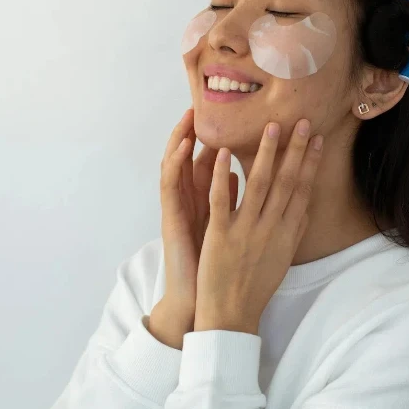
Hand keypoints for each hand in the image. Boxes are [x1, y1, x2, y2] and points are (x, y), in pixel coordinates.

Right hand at [154, 108, 237, 344]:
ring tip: (188, 117)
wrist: (201, 301)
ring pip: (176, 168)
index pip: (209, 163)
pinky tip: (184, 148)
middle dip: (194, 133)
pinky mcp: (172, 220)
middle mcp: (189, 203)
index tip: (225, 116)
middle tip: (199, 106)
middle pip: (190, 160)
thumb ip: (227, 200)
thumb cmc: (214, 266)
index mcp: (204, 203)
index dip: (217, 139)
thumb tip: (236, 175)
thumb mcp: (226, 227)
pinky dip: (176, 165)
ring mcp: (178, 210)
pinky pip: (171, 189)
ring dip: (181, 141)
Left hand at [194, 119, 323, 334]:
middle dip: (294, 150)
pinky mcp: (219, 237)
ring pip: (258, 186)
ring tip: (271, 128)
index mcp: (286, 234)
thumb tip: (306, 205)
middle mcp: (270, 229)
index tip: (317, 138)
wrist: (231, 316)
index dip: (310, 163)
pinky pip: (220, 201)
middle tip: (301, 121)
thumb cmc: (256, 287)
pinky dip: (221, 177)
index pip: (302, 191)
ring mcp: (245, 232)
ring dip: (265, 155)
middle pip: (285, 183)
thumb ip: (294, 231)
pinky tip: (222, 153)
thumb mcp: (283, 259)